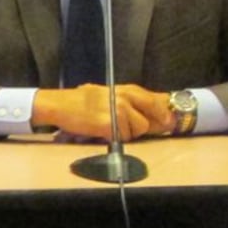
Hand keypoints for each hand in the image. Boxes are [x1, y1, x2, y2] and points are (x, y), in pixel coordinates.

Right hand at [33, 83, 173, 140]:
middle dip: (145, 126)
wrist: (59, 105)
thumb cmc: (80, 101)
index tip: (168, 121)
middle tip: (134, 129)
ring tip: (110, 128)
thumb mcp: (107, 94)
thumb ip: (127, 100)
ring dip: (126, 133)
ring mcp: (118, 111)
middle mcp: (124, 98)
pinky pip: (123, 138)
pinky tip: (102, 132)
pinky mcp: (110, 124)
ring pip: (137, 130)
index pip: (154, 100)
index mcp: (125, 89)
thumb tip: (147, 112)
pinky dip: (114, 138)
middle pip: (150, 117)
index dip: (164, 112)